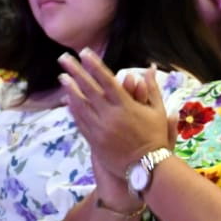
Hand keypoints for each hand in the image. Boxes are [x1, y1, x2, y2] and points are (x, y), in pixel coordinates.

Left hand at [59, 51, 170, 178]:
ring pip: (81, 105)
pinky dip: (73, 110)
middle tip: (63, 58)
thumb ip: (151, 88)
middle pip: (89, 89)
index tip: (85, 53)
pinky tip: (67, 100)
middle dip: (75, 72)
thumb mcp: (158, 111)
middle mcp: (110, 115)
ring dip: (70, 90)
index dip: (95, 65)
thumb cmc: (156, 137)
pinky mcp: (94, 140)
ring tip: (62, 77)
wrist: (147, 167)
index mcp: (127, 106)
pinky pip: (80, 121)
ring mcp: (100, 128)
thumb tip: (148, 68)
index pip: (107, 80)